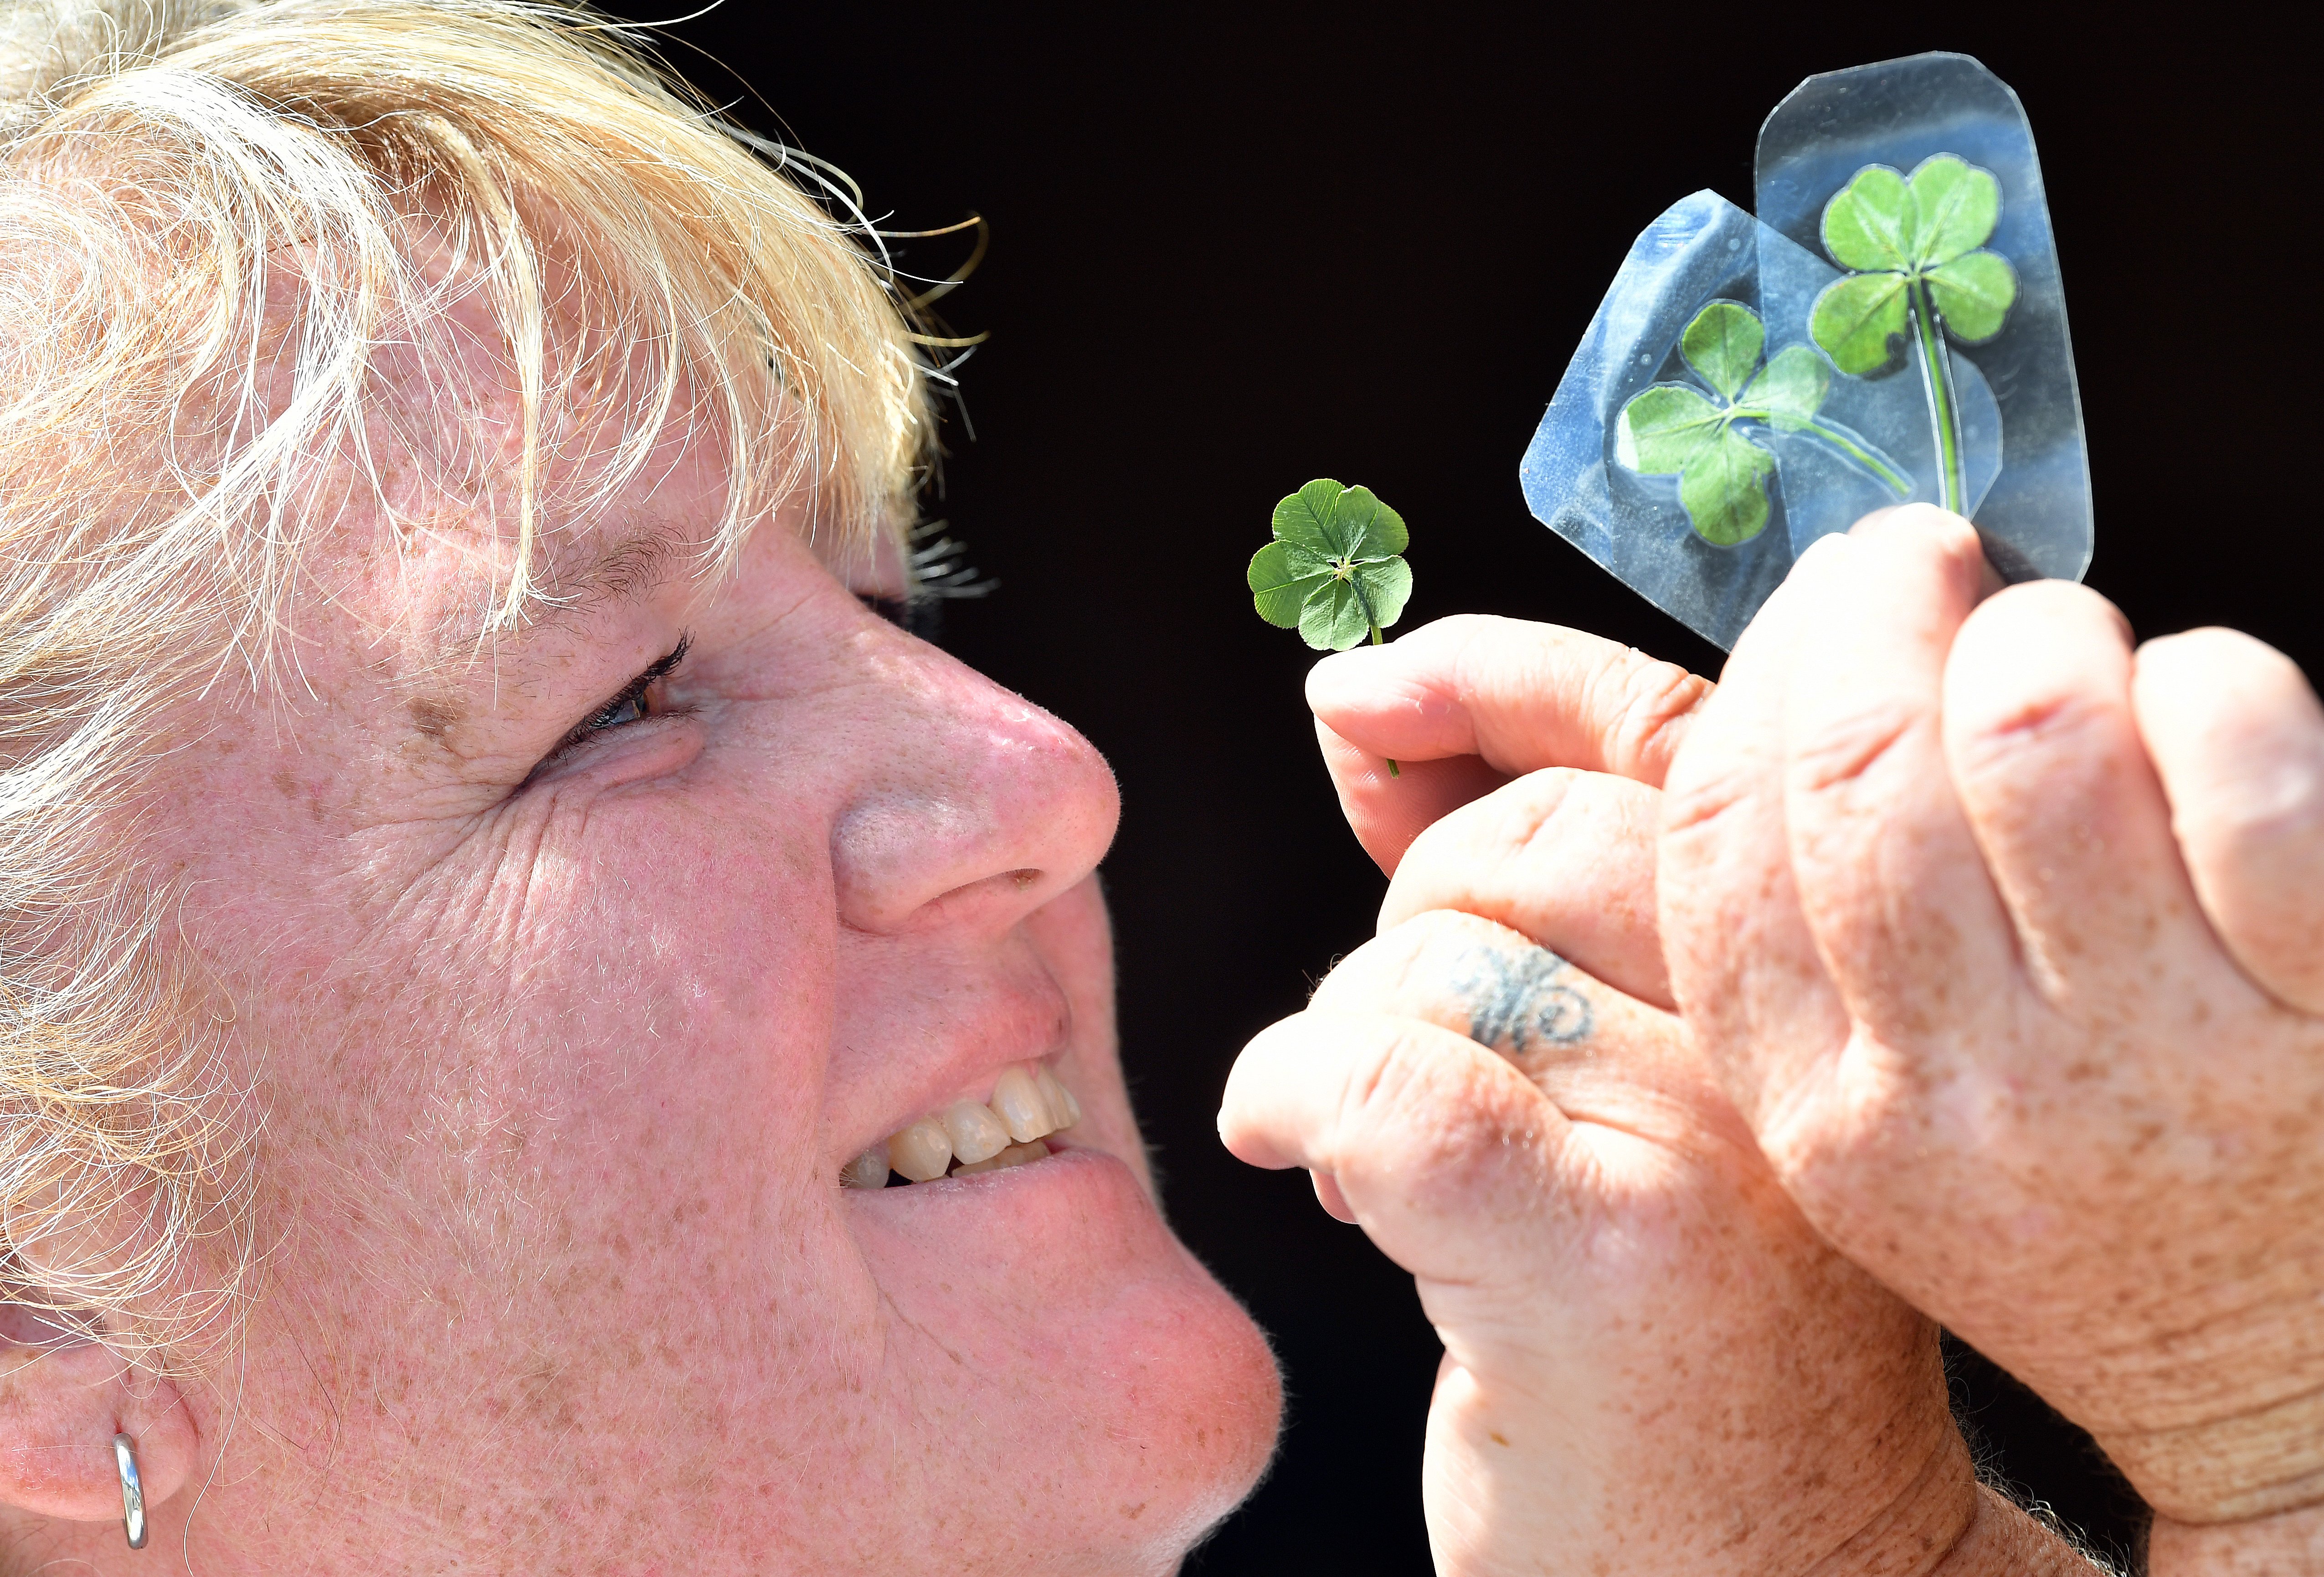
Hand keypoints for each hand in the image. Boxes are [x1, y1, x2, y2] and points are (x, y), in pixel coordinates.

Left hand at [1220, 620, 2089, 1575]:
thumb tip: (1367, 709)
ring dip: (1359, 1037)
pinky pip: (1385, 1083)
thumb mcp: (1642, 1057)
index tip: (1362, 690)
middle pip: (1525, 847)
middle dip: (1414, 928)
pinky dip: (1297, 1098)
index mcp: (1822, 962)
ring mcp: (1717, 1145)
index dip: (1493, 679)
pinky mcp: (1609, 1258)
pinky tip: (1295, 1147)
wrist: (1770, 1566)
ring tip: (1402, 1155)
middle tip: (1419, 1048)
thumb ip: (1540, 879)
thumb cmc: (1692, 1319)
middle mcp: (1800, 1037)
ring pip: (1440, 965)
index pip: (1658, 738)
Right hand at [1657, 506, 2323, 1530]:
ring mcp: (2147, 1058)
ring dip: (2049, 634)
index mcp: (1824, 1112)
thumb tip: (1790, 674)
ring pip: (2032, 729)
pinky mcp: (2319, 1014)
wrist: (2291, 1384)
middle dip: (1884, 603)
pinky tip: (2202, 717)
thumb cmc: (2093, 1204)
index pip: (1714, 833)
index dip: (1765, 672)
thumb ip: (1813, 934)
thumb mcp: (1890, 1117)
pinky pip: (2228, 752)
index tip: (1819, 606)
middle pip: (1857, 764)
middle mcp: (1963, 1095)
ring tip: (2075, 651)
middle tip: (1925, 561)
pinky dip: (2213, 684)